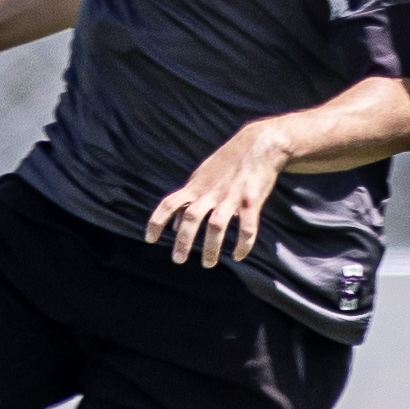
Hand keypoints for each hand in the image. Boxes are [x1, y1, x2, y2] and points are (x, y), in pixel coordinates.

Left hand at [146, 122, 287, 267]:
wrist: (259, 144)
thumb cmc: (227, 163)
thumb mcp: (201, 178)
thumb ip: (187, 200)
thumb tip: (173, 226)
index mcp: (196, 186)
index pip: (170, 203)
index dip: (157, 221)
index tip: (150, 239)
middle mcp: (211, 192)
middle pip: (191, 217)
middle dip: (184, 240)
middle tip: (178, 260)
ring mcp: (231, 196)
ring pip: (217, 225)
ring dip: (211, 247)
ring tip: (208, 264)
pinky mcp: (252, 200)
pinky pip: (247, 227)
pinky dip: (243, 244)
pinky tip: (238, 256)